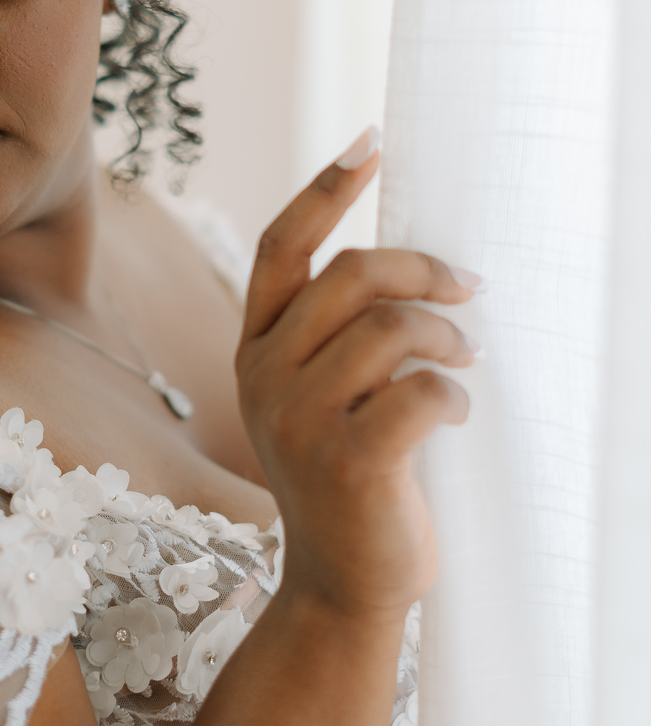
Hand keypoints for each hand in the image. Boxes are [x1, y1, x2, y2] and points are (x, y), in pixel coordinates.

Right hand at [236, 132, 478, 623]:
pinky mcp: (345, 460)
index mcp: (255, 350)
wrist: (344, 583)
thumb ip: (338, 336)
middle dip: (422, 270)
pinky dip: (453, 395)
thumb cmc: (350, 479)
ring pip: (391, 328)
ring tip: (464, 361)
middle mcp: (263, 377)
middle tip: (469, 288)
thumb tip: (411, 262)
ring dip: (447, 337)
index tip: (371, 142)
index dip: (325, 190)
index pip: (279, 248)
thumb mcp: (322, 397)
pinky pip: (420, 391)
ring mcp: (297, 420)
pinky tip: (455, 416)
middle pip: (350, 274)